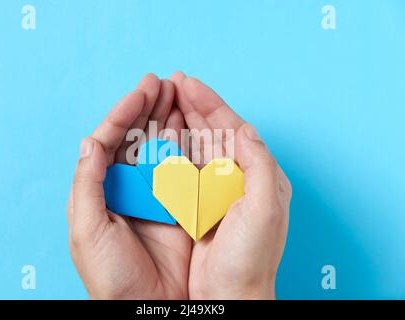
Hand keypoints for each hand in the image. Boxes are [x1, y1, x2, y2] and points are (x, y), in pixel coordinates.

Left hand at [67, 74, 191, 298]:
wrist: (148, 307)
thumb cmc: (111, 276)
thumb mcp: (87, 230)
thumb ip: (86, 185)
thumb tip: (90, 141)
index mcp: (100, 189)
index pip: (109, 141)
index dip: (123, 113)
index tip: (141, 91)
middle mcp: (126, 187)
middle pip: (135, 138)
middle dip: (147, 108)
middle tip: (162, 83)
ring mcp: (153, 193)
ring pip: (159, 147)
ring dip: (166, 119)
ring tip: (176, 94)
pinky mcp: (176, 203)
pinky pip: (180, 167)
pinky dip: (185, 145)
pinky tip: (189, 125)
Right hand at [171, 72, 291, 298]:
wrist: (229, 295)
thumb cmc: (250, 258)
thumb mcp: (263, 210)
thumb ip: (259, 165)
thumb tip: (244, 129)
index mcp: (260, 175)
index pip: (233, 128)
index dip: (211, 103)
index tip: (188, 83)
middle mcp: (240, 178)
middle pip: (215, 132)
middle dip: (195, 106)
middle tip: (173, 84)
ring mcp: (218, 190)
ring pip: (199, 146)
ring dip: (183, 122)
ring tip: (166, 101)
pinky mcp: (200, 203)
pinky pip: (186, 168)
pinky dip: (175, 149)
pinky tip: (163, 135)